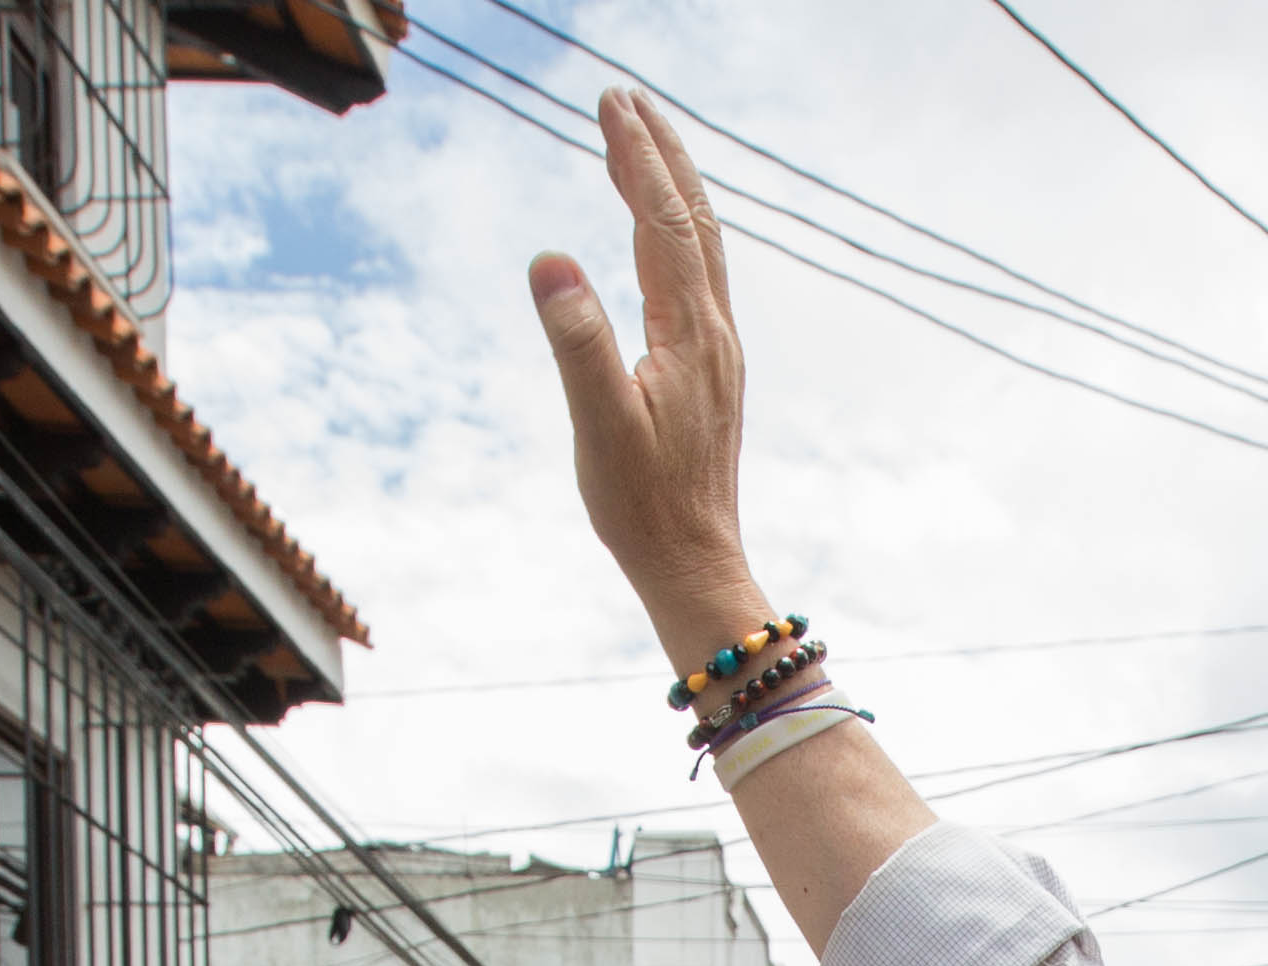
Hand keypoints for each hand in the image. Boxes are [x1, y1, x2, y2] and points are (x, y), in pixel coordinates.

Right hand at [527, 91, 763, 669]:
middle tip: (626, 98)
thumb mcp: (598, 423)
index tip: (610, 103)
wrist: (693, 565)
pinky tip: (662, 238)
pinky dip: (677, 234)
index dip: (635, 159)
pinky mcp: (711, 372)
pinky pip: (698, 279)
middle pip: (692, 219)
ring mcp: (717, 351)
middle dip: (659, 153)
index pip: (662, 222)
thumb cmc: (642, 505)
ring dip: (672, 188)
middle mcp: (714, 332)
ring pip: (701, 246)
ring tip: (642, 144)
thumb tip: (550, 259)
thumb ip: (576, 339)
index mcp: (689, 333)